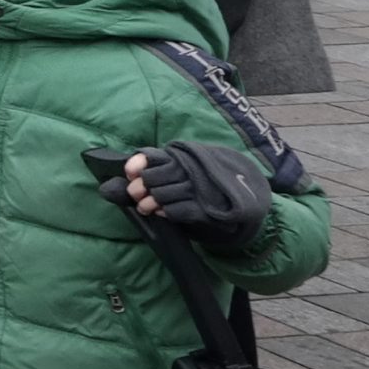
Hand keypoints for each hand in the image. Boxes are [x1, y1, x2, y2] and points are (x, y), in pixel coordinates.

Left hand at [107, 141, 271, 247]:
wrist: (243, 198)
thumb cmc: (204, 183)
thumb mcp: (183, 170)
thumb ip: (158, 168)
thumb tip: (124, 177)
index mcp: (183, 158)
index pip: (154, 156)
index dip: (138, 163)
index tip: (130, 173)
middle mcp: (190, 171)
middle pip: (154, 177)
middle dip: (140, 187)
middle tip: (135, 194)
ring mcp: (199, 189)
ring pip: (162, 194)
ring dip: (149, 202)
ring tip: (145, 206)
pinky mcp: (206, 209)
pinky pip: (177, 210)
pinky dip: (165, 212)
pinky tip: (161, 213)